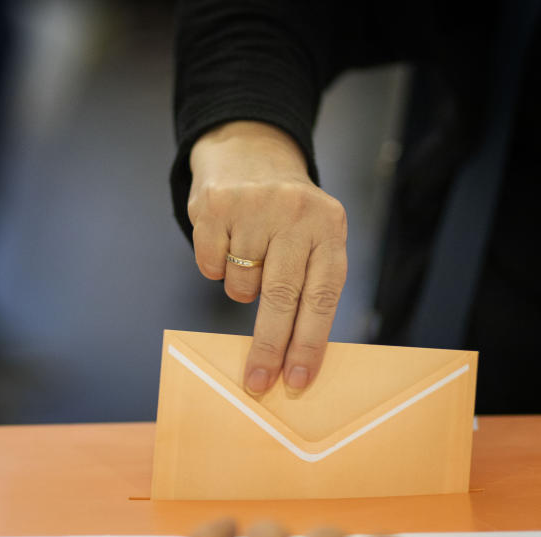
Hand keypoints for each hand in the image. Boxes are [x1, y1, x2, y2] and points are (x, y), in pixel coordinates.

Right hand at [188, 121, 347, 393]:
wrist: (251, 150)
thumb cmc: (289, 215)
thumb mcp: (316, 237)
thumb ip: (311, 286)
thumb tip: (291, 359)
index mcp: (330, 227)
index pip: (321, 296)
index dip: (308, 342)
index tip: (296, 380)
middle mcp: (296, 213)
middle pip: (280, 297)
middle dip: (268, 347)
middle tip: (257, 382)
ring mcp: (255, 206)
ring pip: (240, 286)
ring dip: (242, 289)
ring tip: (250, 259)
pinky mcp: (216, 204)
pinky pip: (210, 267)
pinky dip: (215, 268)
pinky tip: (228, 242)